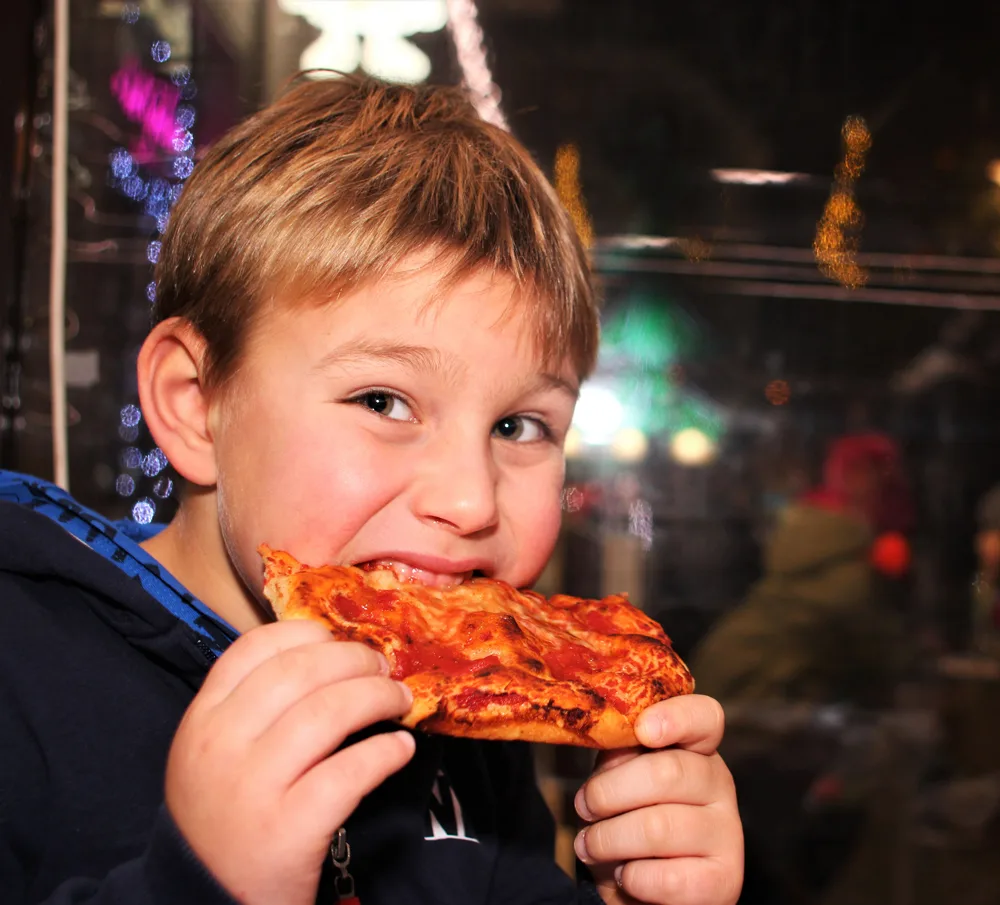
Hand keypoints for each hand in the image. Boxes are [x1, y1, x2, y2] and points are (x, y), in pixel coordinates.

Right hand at [165, 620, 414, 904]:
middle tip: (383, 668)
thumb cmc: (225, 815)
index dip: (307, 633)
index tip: (338, 638)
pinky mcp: (288, 828)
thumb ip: (256, 706)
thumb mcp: (217, 752)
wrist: (208, 901)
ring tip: (401, 701)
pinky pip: (349, 771)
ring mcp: (253, 787)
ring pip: (328, 712)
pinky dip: (385, 752)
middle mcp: (221, 745)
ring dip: (378, 697)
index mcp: (203, 717)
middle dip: (354, 660)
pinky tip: (400, 749)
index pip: (254, 648)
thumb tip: (331, 657)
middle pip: (300, 672)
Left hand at [573, 695, 742, 904]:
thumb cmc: (629, 821)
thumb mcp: (619, 778)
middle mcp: (720, 786)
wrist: (644, 888)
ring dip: (608, 839)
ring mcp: (727, 834)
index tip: (642, 729)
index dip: (675, 717)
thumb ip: (618, 753)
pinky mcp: (724, 881)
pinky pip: (667, 878)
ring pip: (658, 828)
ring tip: (590, 845)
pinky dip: (632, 878)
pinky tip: (625, 875)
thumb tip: (605, 732)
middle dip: (609, 792)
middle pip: (667, 773)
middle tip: (583, 807)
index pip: (705, 718)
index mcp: (696, 750)